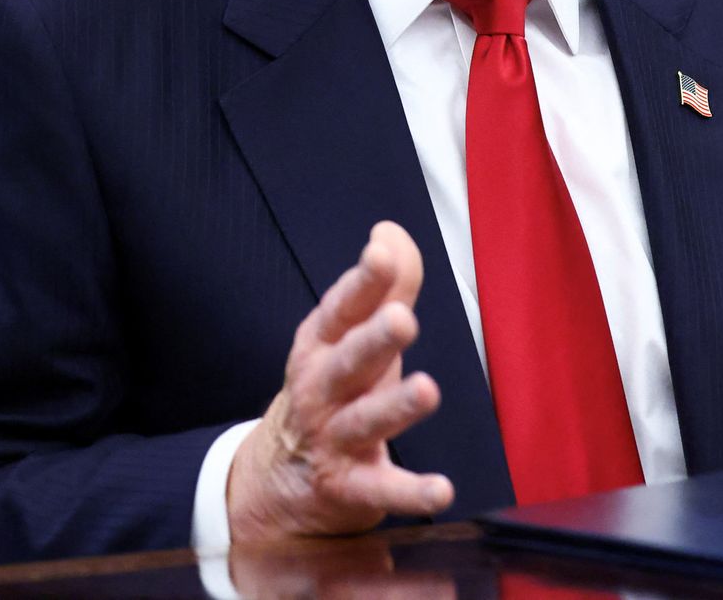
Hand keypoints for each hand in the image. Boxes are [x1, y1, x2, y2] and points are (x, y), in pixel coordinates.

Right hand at [226, 222, 453, 542]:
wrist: (281, 478)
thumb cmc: (334, 388)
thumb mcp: (351, 336)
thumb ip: (383, 284)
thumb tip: (390, 231)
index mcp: (321, 346)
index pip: (341, 308)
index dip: (362, 282)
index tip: (380, 255)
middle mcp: (322, 390)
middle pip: (349, 361)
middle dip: (374, 340)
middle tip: (403, 319)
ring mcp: (333, 439)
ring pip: (365, 421)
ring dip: (394, 406)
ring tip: (427, 390)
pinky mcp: (350, 487)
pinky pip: (382, 489)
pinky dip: (411, 491)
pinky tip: (442, 490)